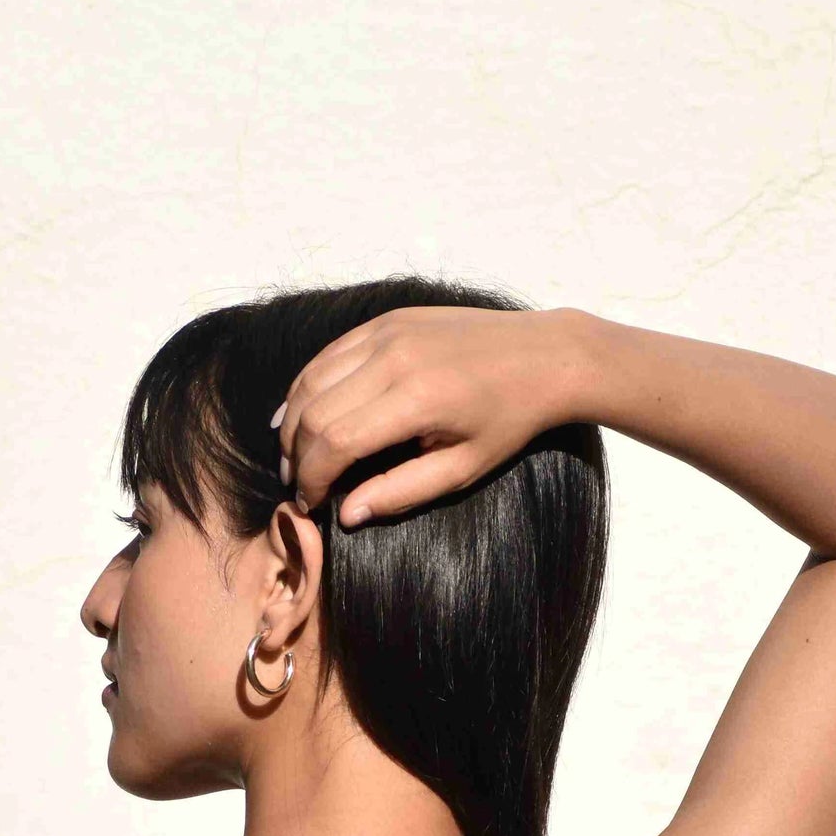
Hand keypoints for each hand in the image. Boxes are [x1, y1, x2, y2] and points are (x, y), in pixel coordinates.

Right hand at [274, 305, 582, 526]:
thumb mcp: (463, 469)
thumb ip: (402, 492)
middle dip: (295, 455)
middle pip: (314, 411)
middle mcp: (393, 358)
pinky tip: (301, 413)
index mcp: (417, 400)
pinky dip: (306, 387)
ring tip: (294, 455)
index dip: (312, 478)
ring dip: (292, 422)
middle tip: (297, 485)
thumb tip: (347, 515)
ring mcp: (386, 332)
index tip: (310, 503)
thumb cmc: (508, 421)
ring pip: (311, 379)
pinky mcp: (386, 320)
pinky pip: (328, 355)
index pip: (335, 442)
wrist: (543, 355)